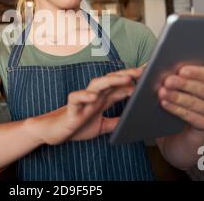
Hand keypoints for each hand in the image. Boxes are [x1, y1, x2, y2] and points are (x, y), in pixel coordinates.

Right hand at [27, 66, 144, 144]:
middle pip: (111, 80)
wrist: (54, 132)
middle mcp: (94, 96)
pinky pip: (76, 98)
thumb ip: (116, 122)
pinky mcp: (71, 108)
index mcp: (102, 99)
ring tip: (125, 79)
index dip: (134, 79)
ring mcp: (82, 100)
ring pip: (97, 85)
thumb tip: (132, 121)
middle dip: (126, 75)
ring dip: (110, 81)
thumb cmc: (77, 126)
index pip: (120, 85)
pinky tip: (93, 97)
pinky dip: (84, 96)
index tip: (149, 72)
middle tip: (142, 71)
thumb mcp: (102, 126)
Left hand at [158, 64, 203, 133]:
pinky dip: (177, 109)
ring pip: (197, 102)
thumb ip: (168, 70)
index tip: (182, 70)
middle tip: (168, 81)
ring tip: (162, 92)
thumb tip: (146, 68)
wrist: (184, 133)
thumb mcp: (178, 81)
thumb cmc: (183, 99)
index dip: (199, 71)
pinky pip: (192, 116)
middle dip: (184, 84)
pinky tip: (165, 103)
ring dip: (178, 97)